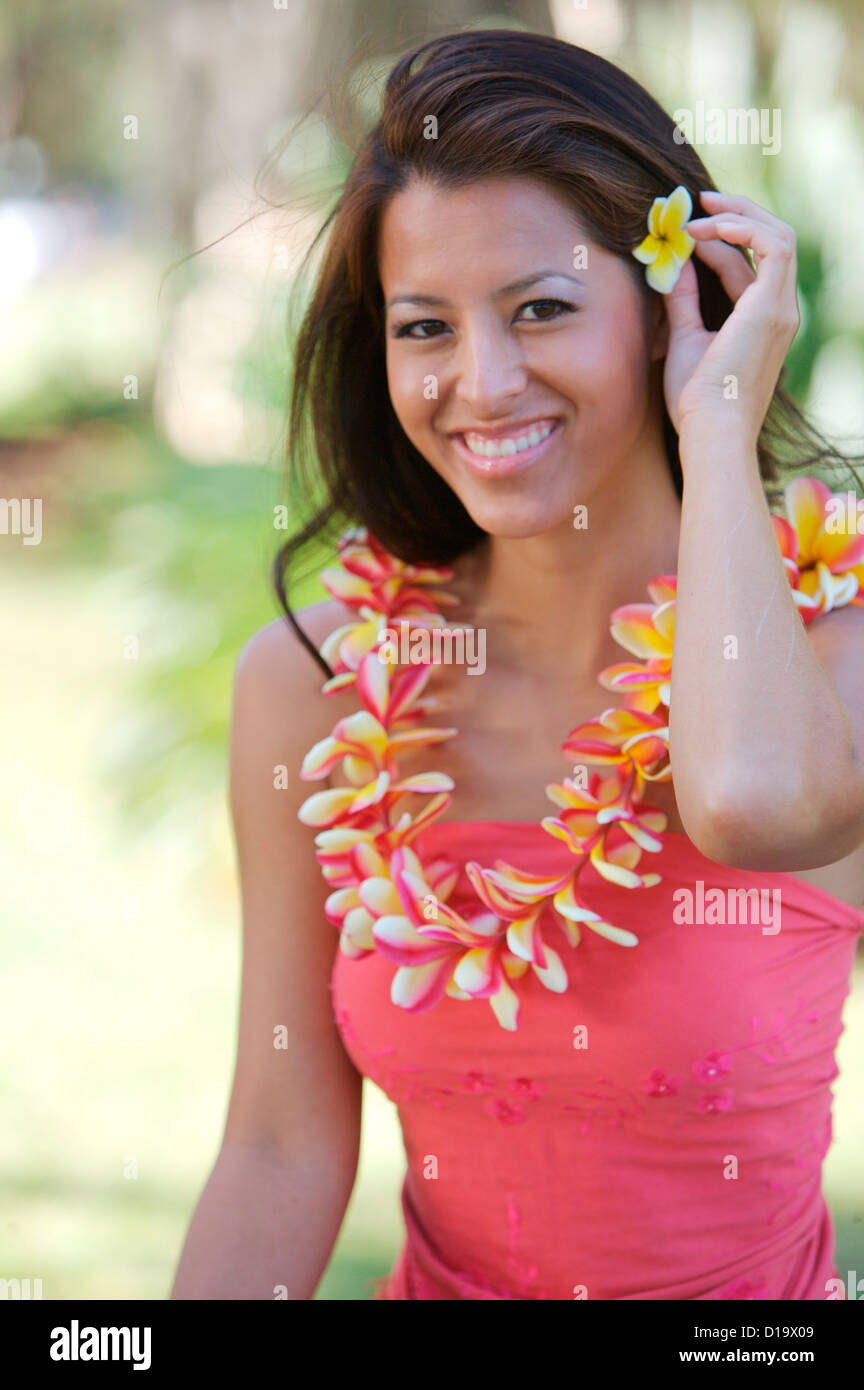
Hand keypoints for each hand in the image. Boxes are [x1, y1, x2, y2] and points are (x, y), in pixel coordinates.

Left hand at [662, 190, 800, 444]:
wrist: (709, 429)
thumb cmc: (694, 399)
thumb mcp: (683, 338)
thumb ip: (682, 301)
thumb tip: (673, 266)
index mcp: (763, 321)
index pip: (748, 265)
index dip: (718, 242)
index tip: (681, 233)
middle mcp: (780, 312)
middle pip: (772, 241)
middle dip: (737, 214)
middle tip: (698, 200)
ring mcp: (781, 309)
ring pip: (777, 235)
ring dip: (739, 215)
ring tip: (698, 211)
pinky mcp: (772, 307)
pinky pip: (771, 246)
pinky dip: (742, 229)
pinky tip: (706, 231)